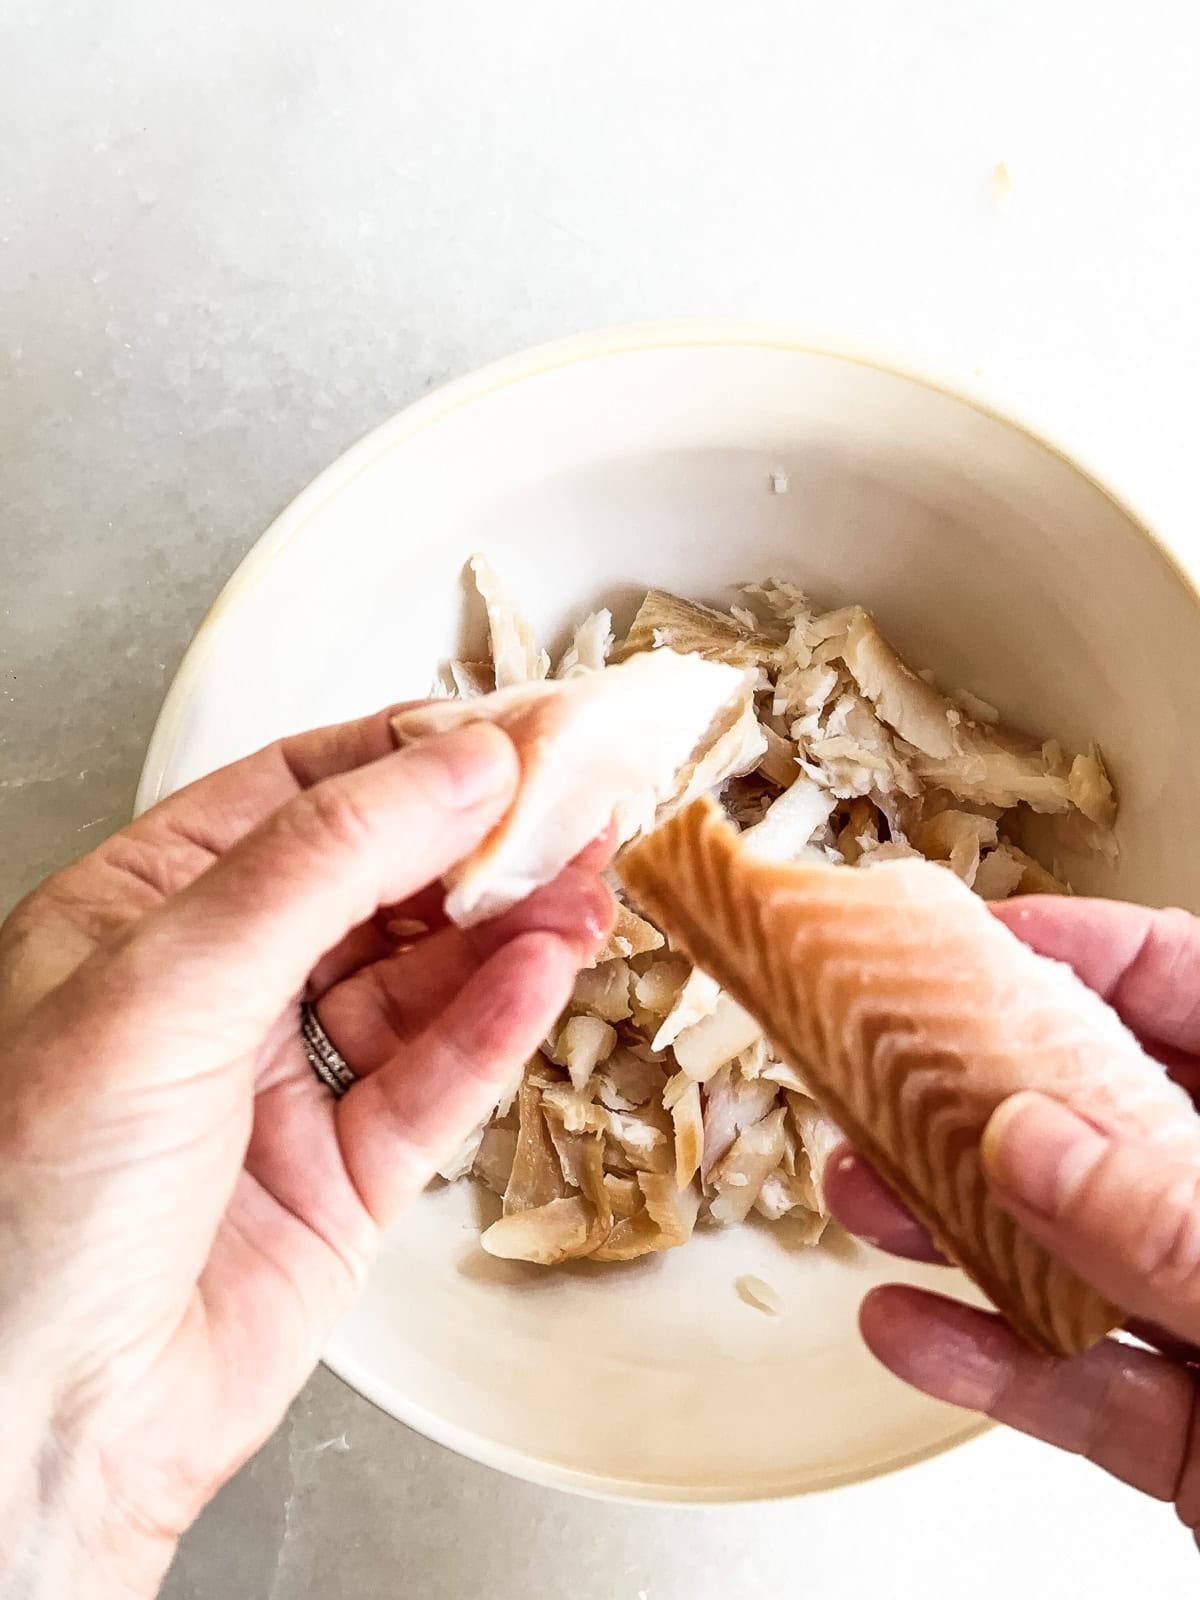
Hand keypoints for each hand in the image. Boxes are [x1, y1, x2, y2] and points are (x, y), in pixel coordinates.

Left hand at [0, 709, 611, 1597]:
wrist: (38, 1425)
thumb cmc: (25, 1206)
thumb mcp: (163, 987)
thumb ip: (319, 866)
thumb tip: (452, 768)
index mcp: (143, 912)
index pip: (300, 794)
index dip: (412, 754)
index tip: (515, 731)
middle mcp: (220, 987)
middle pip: (380, 879)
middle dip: (481, 840)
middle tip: (579, 802)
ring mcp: (287, 1080)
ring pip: (426, 975)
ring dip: (511, 925)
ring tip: (587, 881)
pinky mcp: (347, 1173)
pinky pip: (440, 1077)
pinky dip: (499, 1022)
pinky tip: (548, 970)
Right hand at [826, 896, 1199, 1546]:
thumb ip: (1179, 1222)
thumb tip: (1034, 1141)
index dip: (1090, 954)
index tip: (978, 940)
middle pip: (1111, 1122)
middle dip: (985, 1094)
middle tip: (890, 1070)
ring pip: (1079, 1257)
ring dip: (961, 1226)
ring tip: (868, 1189)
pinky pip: (1084, 1389)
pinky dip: (995, 1366)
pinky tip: (914, 1330)